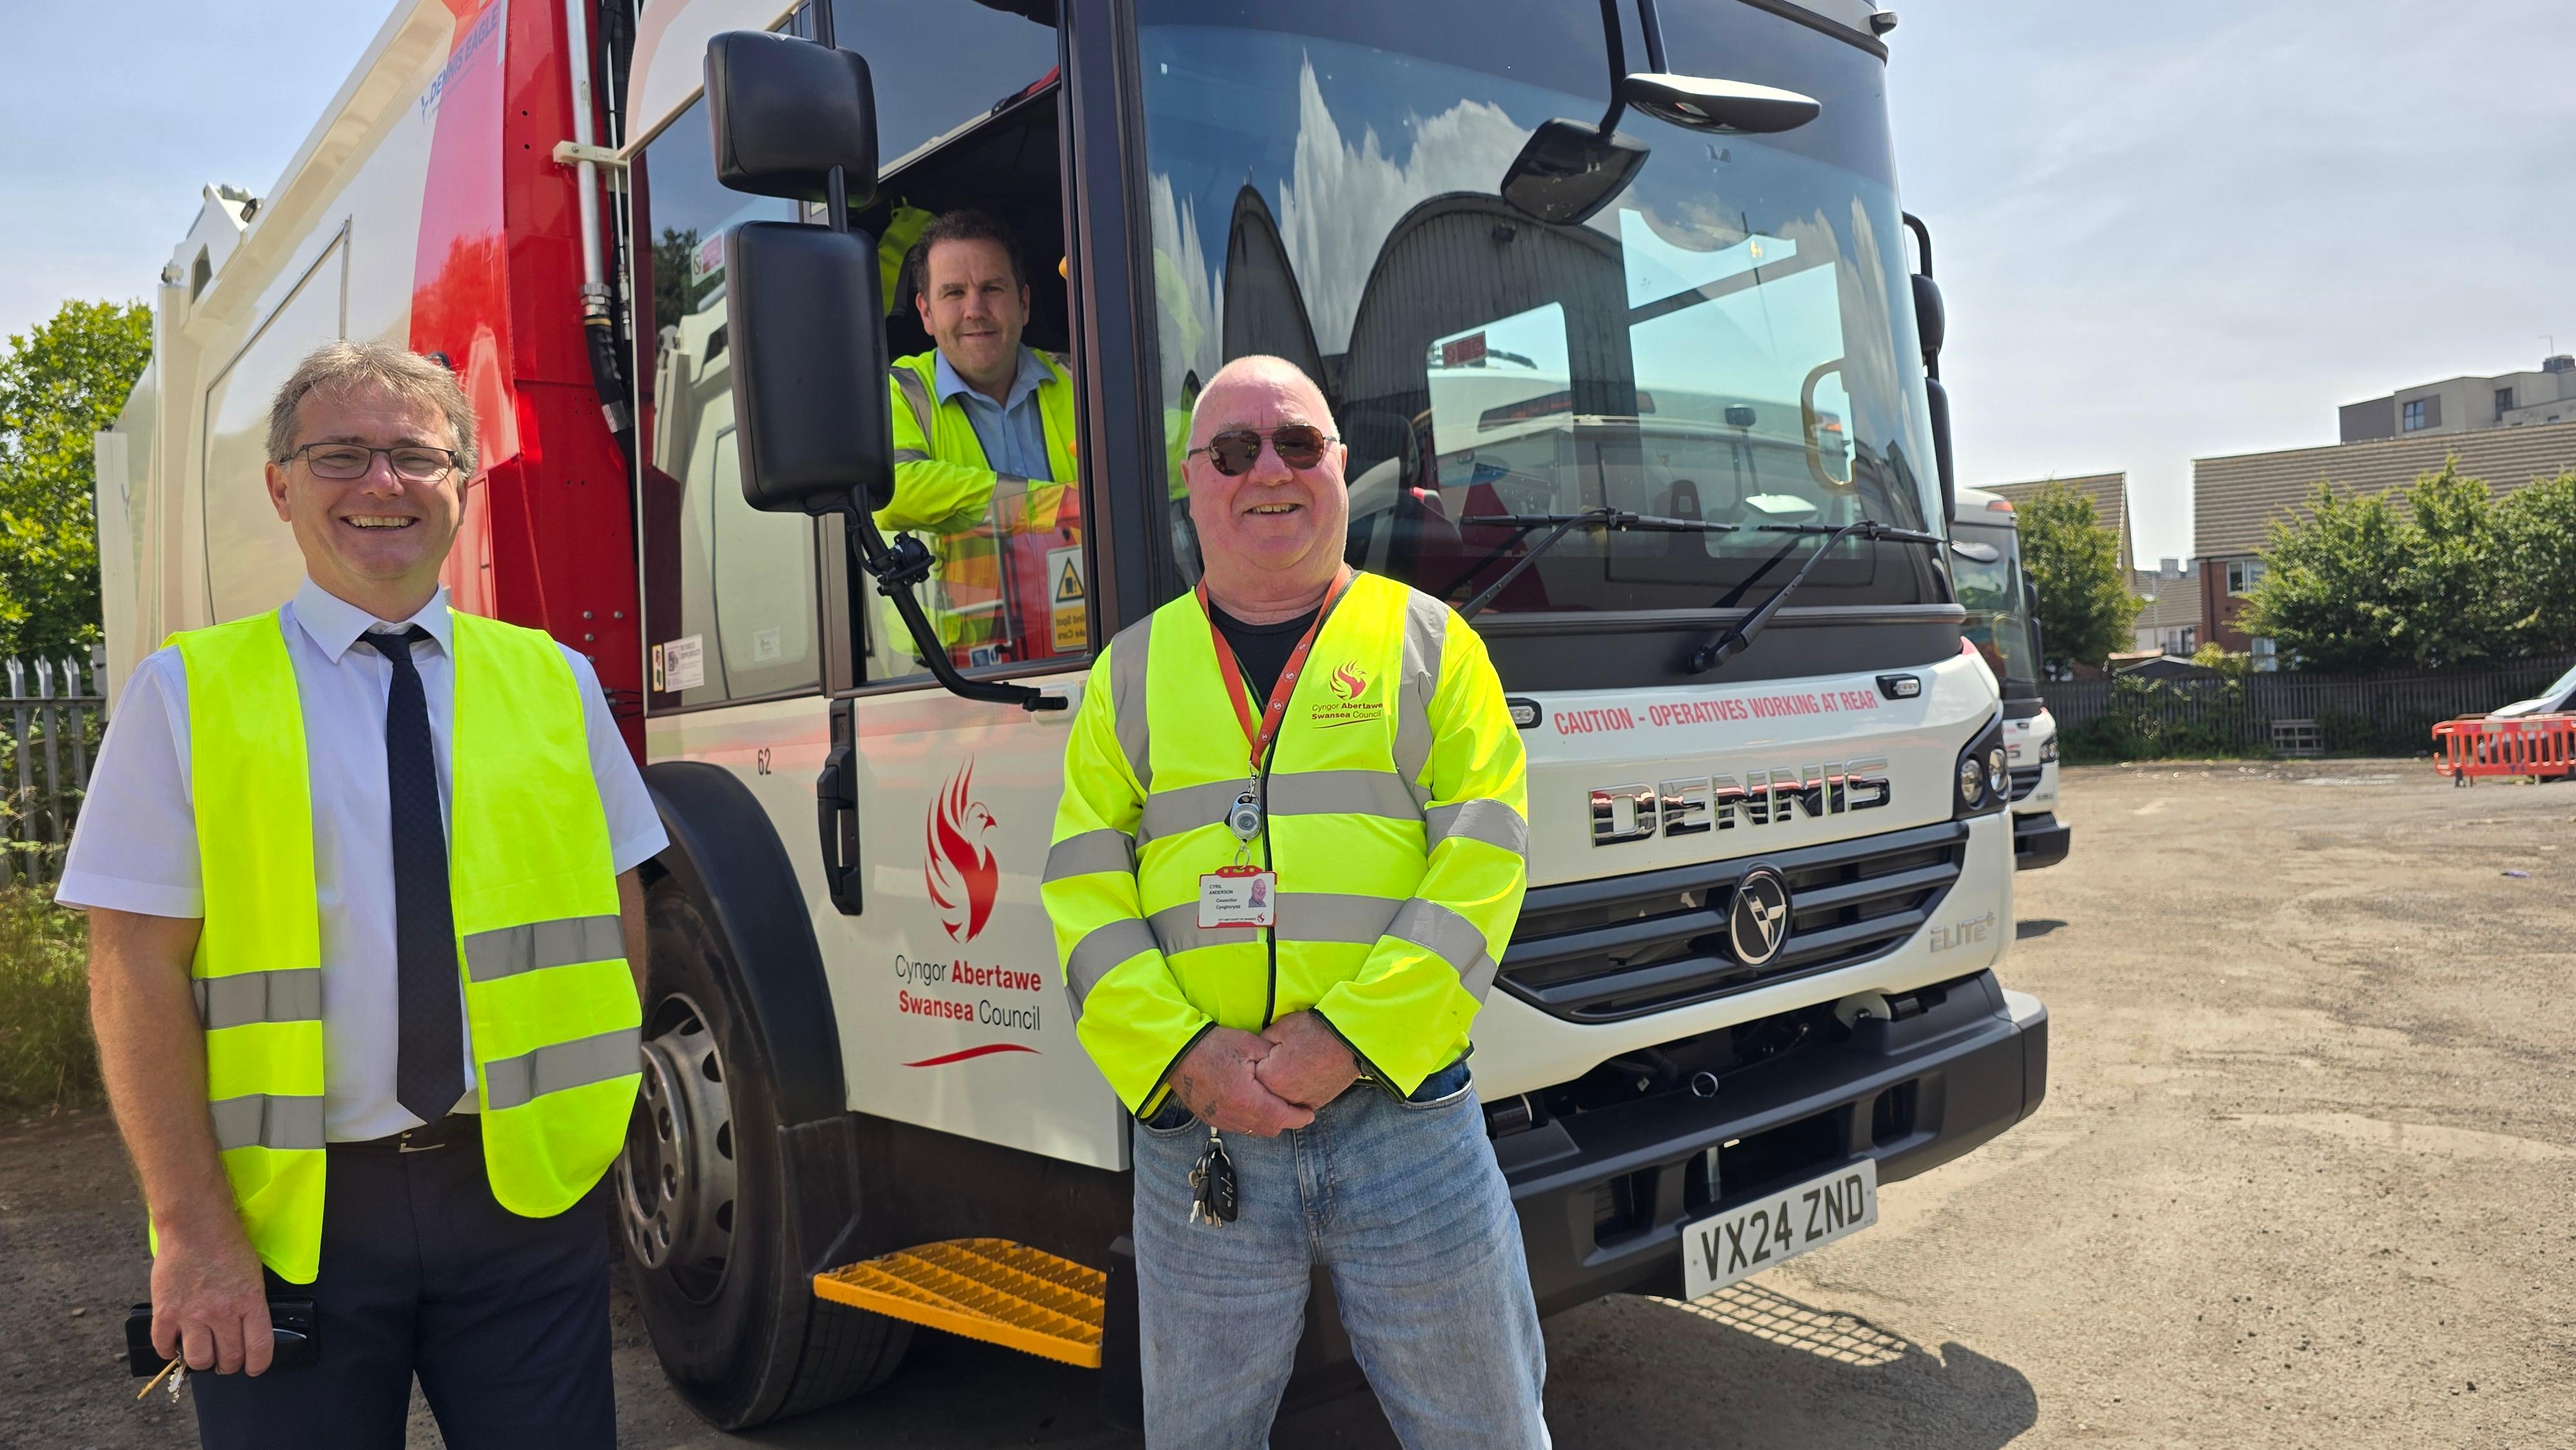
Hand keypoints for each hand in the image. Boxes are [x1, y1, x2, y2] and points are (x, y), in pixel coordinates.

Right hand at [151, 1214, 271, 1375]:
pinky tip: (174, 1344)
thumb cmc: (228, 1245)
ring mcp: (191, 1315)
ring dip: (202, 1362)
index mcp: (250, 1302)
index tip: (253, 1368)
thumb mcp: (252, 1274)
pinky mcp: (165, 1312)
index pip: (259, 1348)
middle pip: (228, 1359)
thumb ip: (250, 1304)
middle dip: (229, 1365)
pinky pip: (164, 1346)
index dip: (257, 1365)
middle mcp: (222, 1314)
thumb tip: (248, 1329)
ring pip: (198, 1360)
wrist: (195, 1226)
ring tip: (202, 1353)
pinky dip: (169, 1351)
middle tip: (225, 1359)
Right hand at [1170, 1027, 1313, 1136]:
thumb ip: (1274, 1056)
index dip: (1299, 1117)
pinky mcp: (1211, 1119)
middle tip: (1295, 1107)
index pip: (1281, 1117)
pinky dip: (1251, 1121)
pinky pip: (1239, 1128)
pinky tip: (1253, 1105)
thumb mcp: (1249, 1043)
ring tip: (1275, 1105)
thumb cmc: (1212, 1045)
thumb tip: (1291, 1064)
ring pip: (1255, 1131)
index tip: (1310, 1112)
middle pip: (1270, 1129)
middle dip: (1286, 1120)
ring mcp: (1222, 1119)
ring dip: (1268, 1122)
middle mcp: (1234, 1115)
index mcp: (1247, 1098)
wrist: (1177, 1053)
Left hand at [1253, 1012, 1360, 1109]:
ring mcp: (1301, 1102)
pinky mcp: (1316, 1103)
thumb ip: (1259, 1048)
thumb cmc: (1313, 1030)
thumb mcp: (1278, 1030)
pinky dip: (1294, 1096)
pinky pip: (1297, 1104)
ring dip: (1278, 1092)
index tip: (1253, 1061)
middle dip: (1262, 1083)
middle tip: (1267, 1069)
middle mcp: (1283, 1096)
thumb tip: (1253, 1056)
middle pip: (1263, 1094)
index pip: (1249, 1079)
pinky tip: (1296, 1081)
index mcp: (1270, 1078)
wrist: (1347, 1039)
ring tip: (1283, 1074)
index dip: (1250, 1067)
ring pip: (1280, 1102)